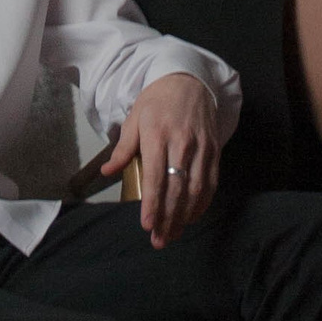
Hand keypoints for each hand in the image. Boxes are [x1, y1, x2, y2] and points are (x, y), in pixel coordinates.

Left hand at [104, 73, 220, 244]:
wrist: (189, 80)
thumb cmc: (157, 101)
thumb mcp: (135, 118)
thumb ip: (123, 148)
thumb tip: (107, 172)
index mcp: (157, 135)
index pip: (156, 176)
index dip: (153, 203)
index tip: (147, 224)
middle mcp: (181, 143)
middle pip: (176, 188)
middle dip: (168, 218)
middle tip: (159, 240)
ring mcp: (201, 147)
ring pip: (195, 189)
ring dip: (184, 216)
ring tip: (173, 234)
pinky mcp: (214, 150)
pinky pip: (210, 182)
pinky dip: (202, 203)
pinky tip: (192, 217)